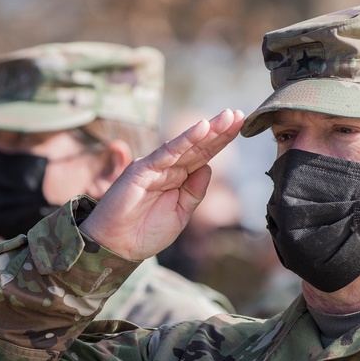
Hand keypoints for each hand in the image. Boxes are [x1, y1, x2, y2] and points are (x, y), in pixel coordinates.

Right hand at [79, 109, 244, 259]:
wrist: (118, 247)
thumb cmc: (145, 232)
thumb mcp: (180, 214)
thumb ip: (194, 192)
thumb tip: (209, 167)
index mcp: (178, 179)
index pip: (204, 156)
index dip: (221, 141)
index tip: (240, 125)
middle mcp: (168, 168)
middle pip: (199, 146)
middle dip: (219, 130)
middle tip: (239, 113)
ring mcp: (155, 167)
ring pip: (186, 145)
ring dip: (208, 130)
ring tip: (227, 116)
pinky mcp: (143, 169)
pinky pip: (168, 152)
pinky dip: (185, 139)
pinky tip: (202, 128)